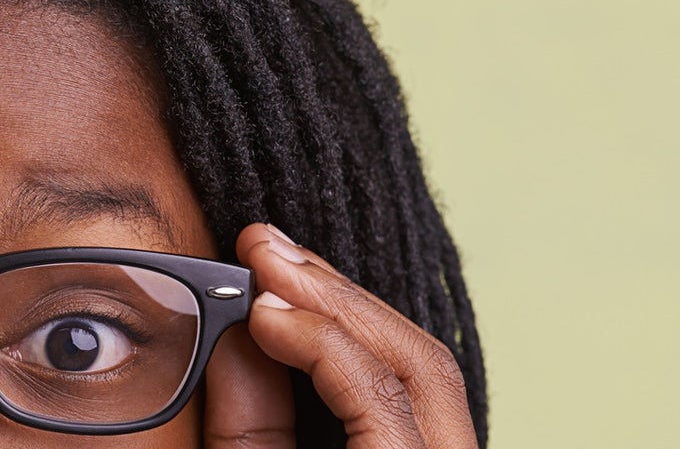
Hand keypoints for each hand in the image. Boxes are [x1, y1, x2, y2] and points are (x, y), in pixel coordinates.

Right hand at [203, 223, 476, 447]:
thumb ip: (251, 424)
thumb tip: (240, 325)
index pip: (381, 395)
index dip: (316, 339)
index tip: (256, 306)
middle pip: (420, 362)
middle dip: (336, 298)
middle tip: (261, 250)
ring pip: (425, 360)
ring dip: (347, 304)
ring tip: (278, 263)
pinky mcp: (439, 443)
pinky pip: (414, 377)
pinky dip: (360, 333)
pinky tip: (312, 306)